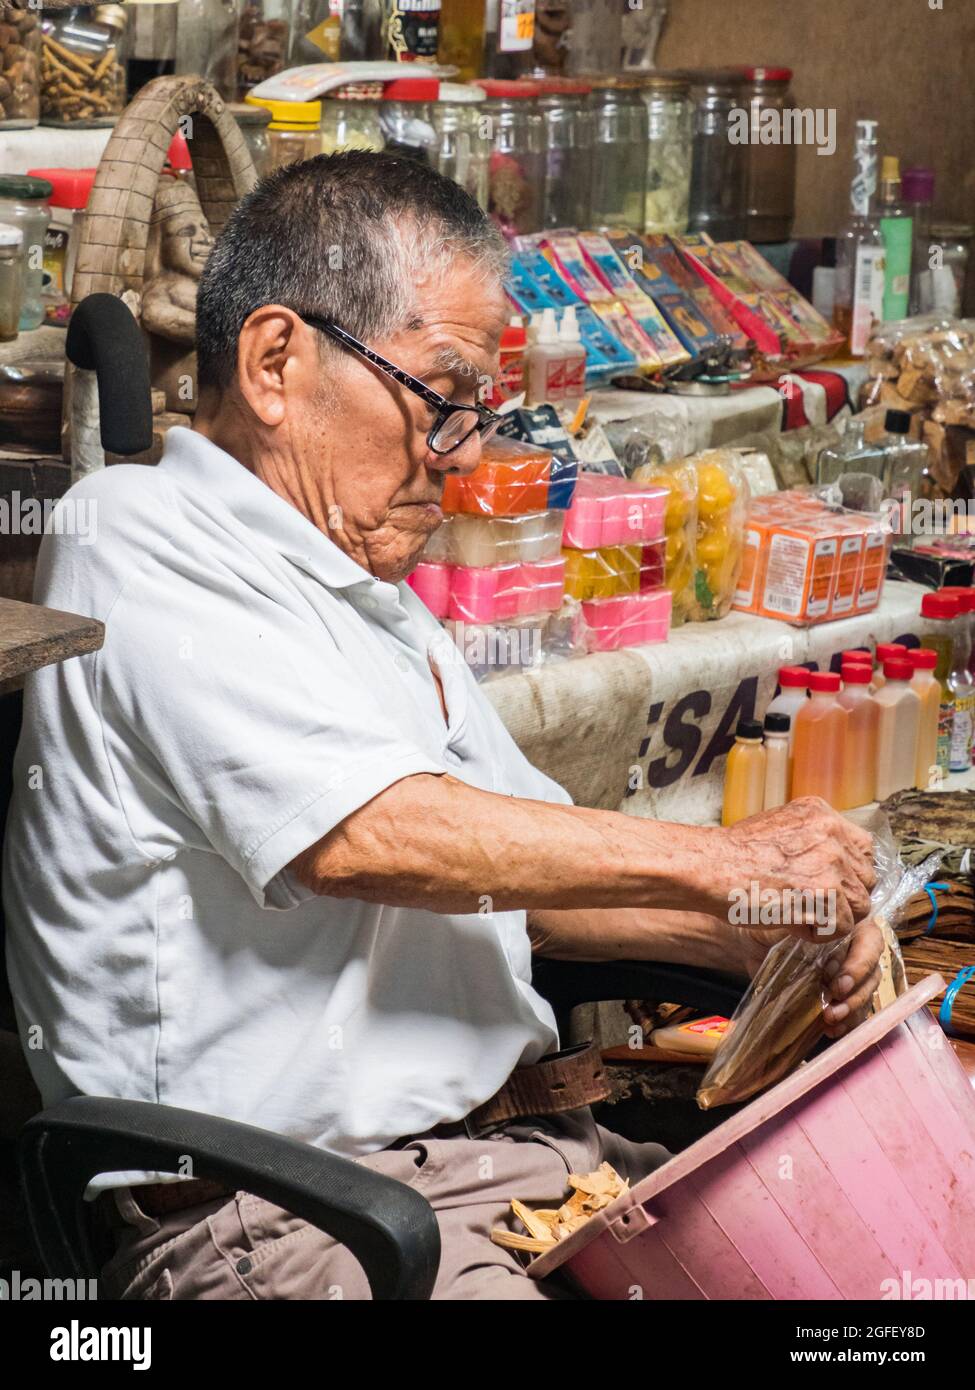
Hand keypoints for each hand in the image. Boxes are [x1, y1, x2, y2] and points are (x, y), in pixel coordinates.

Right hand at [723, 796, 875, 938]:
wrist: (710, 867)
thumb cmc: (732, 855)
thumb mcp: (778, 827)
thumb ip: (810, 839)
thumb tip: (831, 861)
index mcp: (821, 814)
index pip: (863, 848)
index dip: (850, 873)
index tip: (831, 885)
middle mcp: (831, 833)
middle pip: (865, 879)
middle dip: (844, 898)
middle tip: (811, 904)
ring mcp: (831, 863)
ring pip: (858, 905)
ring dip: (832, 917)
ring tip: (798, 914)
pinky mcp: (825, 894)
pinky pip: (842, 927)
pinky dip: (819, 933)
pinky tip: (793, 922)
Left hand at [727, 917, 883, 1039]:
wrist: (754, 940)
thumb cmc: (771, 923)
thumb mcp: (784, 917)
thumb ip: (803, 919)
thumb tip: (816, 927)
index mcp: (850, 922)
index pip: (870, 942)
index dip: (859, 965)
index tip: (838, 985)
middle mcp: (855, 946)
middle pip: (871, 972)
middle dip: (855, 994)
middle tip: (833, 1010)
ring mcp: (850, 971)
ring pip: (866, 992)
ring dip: (851, 1010)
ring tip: (830, 1020)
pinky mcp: (839, 991)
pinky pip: (854, 1009)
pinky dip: (846, 1021)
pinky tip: (831, 1030)